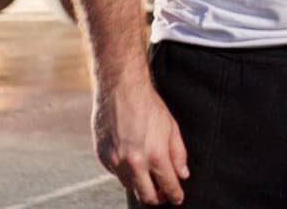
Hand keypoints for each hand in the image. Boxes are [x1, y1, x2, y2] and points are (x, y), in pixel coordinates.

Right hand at [93, 81, 189, 205]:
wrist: (120, 88)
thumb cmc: (147, 104)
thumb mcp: (171, 127)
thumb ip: (178, 154)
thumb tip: (183, 174)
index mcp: (156, 155)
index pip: (168, 187)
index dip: (175, 196)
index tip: (177, 198)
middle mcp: (134, 163)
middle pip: (147, 196)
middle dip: (157, 198)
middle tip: (162, 193)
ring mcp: (116, 161)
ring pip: (130, 186)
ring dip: (140, 183)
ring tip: (146, 171)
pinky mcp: (103, 157)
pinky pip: (116, 173)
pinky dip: (125, 170)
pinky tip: (130, 156)